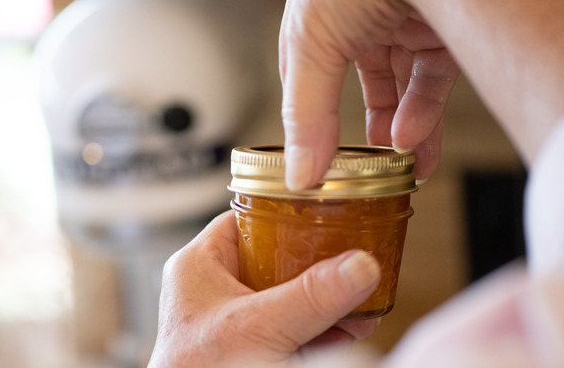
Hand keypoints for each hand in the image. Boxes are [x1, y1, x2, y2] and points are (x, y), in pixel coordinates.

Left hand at [148, 210, 380, 366]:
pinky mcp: (252, 349)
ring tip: (364, 301)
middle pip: (278, 259)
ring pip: (290, 296)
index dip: (287, 213)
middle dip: (320, 268)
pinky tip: (351, 329)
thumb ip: (310, 296)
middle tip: (355, 263)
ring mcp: (234, 322)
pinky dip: (322, 329)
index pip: (247, 219)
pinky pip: (292, 328)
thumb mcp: (258, 327)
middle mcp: (216, 289)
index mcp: (199, 266)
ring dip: (328, 301)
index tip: (326, 213)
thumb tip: (358, 266)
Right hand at [279, 0, 459, 189]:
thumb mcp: (311, 47)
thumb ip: (307, 115)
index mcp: (318, 11)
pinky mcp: (443, 27)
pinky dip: (424, 112)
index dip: (312, 113)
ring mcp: (404, 19)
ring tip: (399, 164)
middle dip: (366, 127)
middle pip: (363, 81)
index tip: (316, 155)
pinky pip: (433, 79)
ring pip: (403, 85)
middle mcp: (362, 14)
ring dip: (400, 129)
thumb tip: (300, 174)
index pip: (309, 72)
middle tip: (366, 168)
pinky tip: (413, 140)